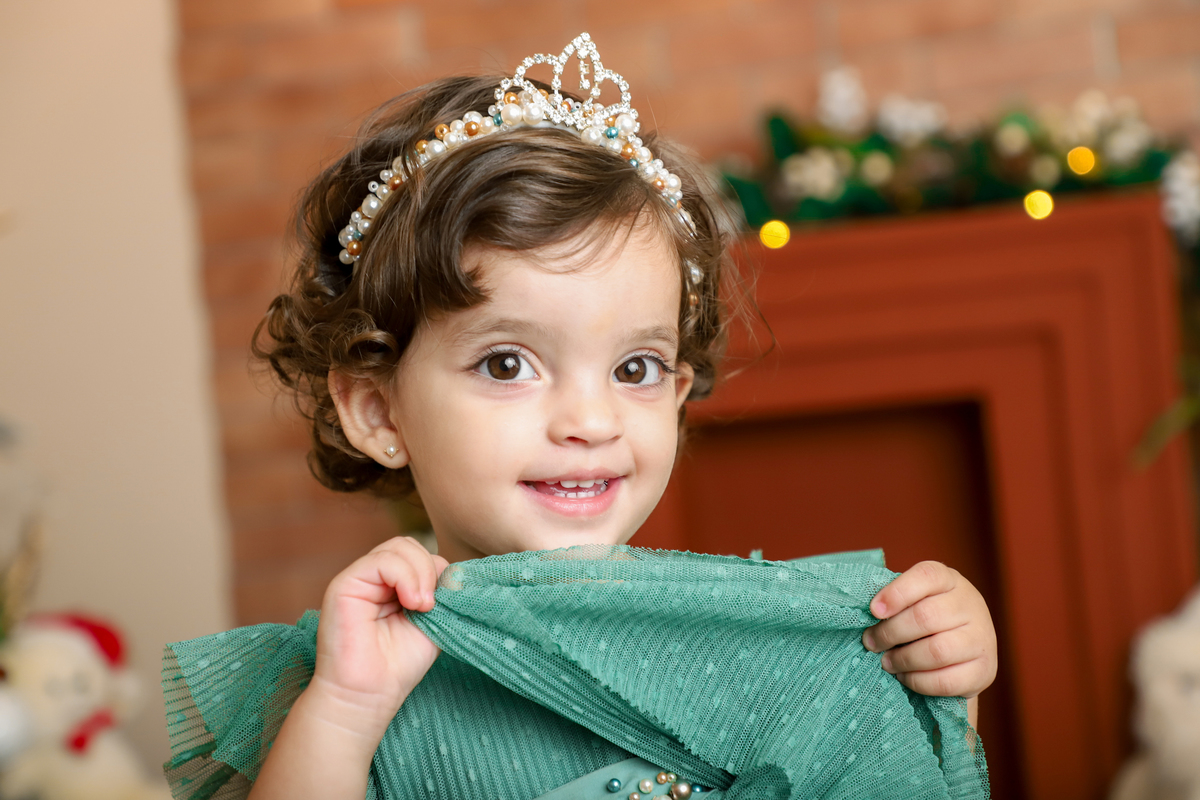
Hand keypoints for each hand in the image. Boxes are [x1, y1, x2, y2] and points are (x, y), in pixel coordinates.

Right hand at [310, 536, 448, 738]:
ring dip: (420, 573)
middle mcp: (374, 578)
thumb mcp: (433, 622)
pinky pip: (381, 561)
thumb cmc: (398, 665)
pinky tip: (411, 603)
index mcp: (393, 585)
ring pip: (398, 547)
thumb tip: (457, 571)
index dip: (438, 572)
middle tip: (431, 605)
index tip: (445, 603)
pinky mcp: (344, 584)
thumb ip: (441, 593)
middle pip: (409, 545)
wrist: (369, 695)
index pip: (421, 554)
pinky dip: (405, 576)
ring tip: (422, 606)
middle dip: (430, 569)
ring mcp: (359, 578)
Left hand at [861, 561, 996, 699]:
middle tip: (871, 642)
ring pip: (937, 651)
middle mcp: (970, 604)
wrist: (964, 652)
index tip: (873, 611)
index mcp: (949, 580)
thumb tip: (867, 613)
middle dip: (890, 633)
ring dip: (903, 659)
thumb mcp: (915, 600)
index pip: (926, 576)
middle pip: (926, 617)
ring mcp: (982, 638)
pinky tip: (905, 676)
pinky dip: (918, 681)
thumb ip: (895, 601)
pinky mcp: (985, 671)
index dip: (897, 593)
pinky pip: (946, 681)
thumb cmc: (927, 620)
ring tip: (886, 662)